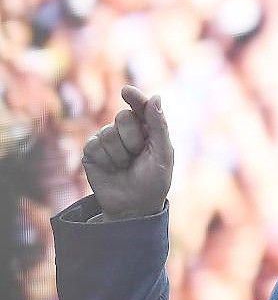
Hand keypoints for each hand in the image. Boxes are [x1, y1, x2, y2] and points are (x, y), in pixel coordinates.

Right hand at [82, 85, 173, 220]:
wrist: (133, 207)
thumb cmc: (153, 182)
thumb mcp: (163, 155)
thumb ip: (159, 126)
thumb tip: (155, 97)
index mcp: (147, 130)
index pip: (140, 107)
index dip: (135, 98)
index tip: (127, 92)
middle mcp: (126, 132)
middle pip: (123, 117)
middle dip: (133, 138)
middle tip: (138, 155)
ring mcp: (107, 140)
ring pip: (108, 132)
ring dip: (120, 153)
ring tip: (125, 166)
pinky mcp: (92, 151)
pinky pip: (95, 145)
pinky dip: (107, 159)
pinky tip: (112, 169)